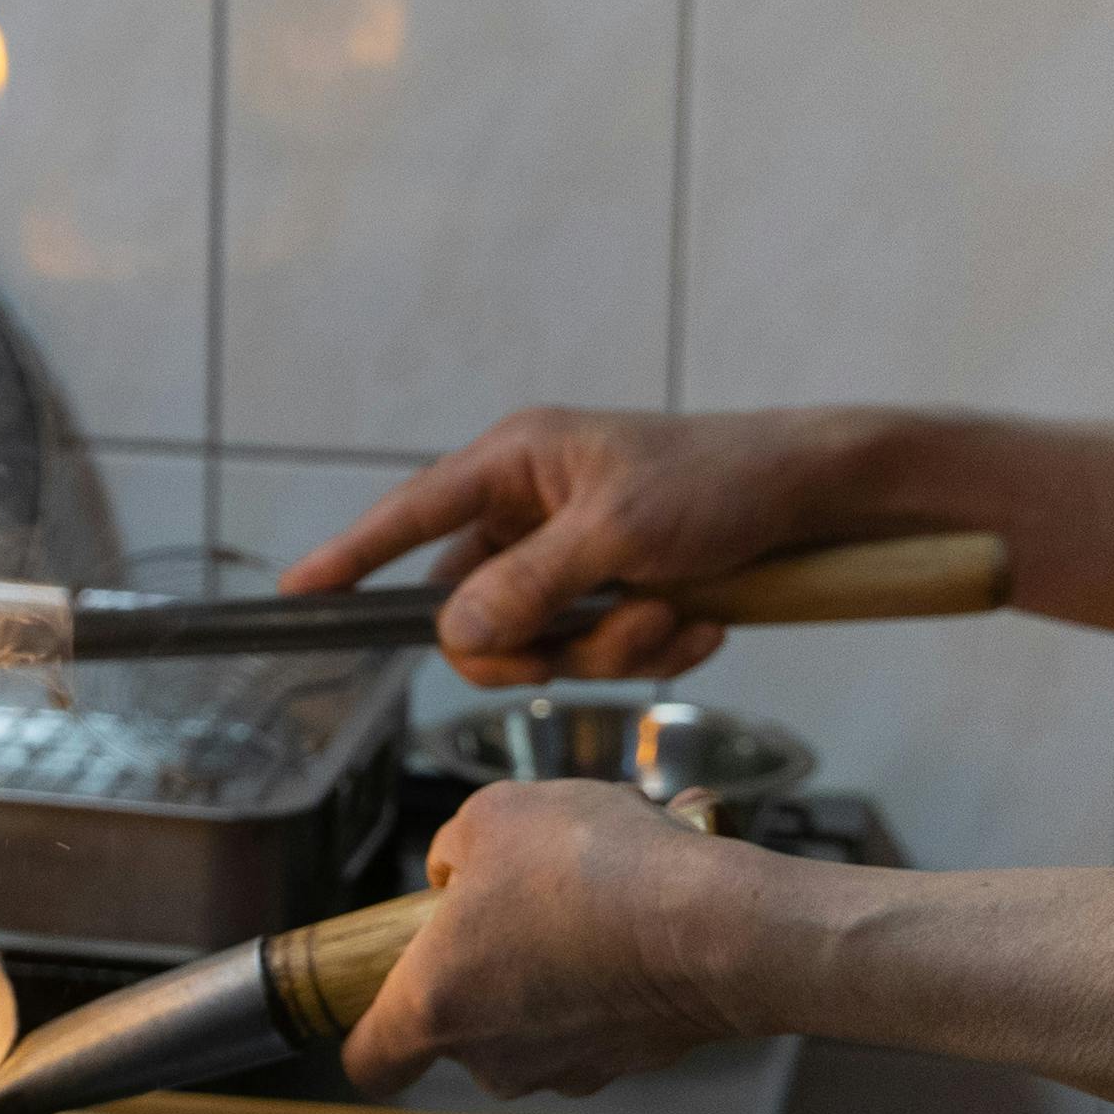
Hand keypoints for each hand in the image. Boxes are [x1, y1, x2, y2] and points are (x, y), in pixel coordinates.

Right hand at [276, 407, 861, 684]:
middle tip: (606, 633)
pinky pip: (599, 649)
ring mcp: (573, 552)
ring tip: (678, 615)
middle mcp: (533, 507)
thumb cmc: (718, 483)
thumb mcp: (621, 533)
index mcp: (516, 463)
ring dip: (616, 646)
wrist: (815, 497)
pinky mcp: (616, 588)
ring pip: (545, 641)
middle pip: (477, 610)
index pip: (411, 515)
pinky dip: (653, 648)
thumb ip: (529, 585)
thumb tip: (451, 633)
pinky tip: (705, 620)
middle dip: (547, 640)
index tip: (297, 590)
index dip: (352, 555)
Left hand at [342, 781, 770, 1100]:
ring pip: (538, 1017)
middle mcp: (493, 1059)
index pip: (371, 1063)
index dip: (364, 1033)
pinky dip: (612, 975)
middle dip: (485, 965)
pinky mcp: (632, 1063)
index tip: (380, 1000)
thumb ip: (455, 850)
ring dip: (553, 965)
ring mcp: (566, 1069)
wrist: (710, 924)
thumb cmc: (587, 868)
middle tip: (518, 901)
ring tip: (593, 894)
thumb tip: (457, 874)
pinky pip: (603, 1014)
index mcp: (433, 1005)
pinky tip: (641, 913)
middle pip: (464, 1024)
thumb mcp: (493, 816)